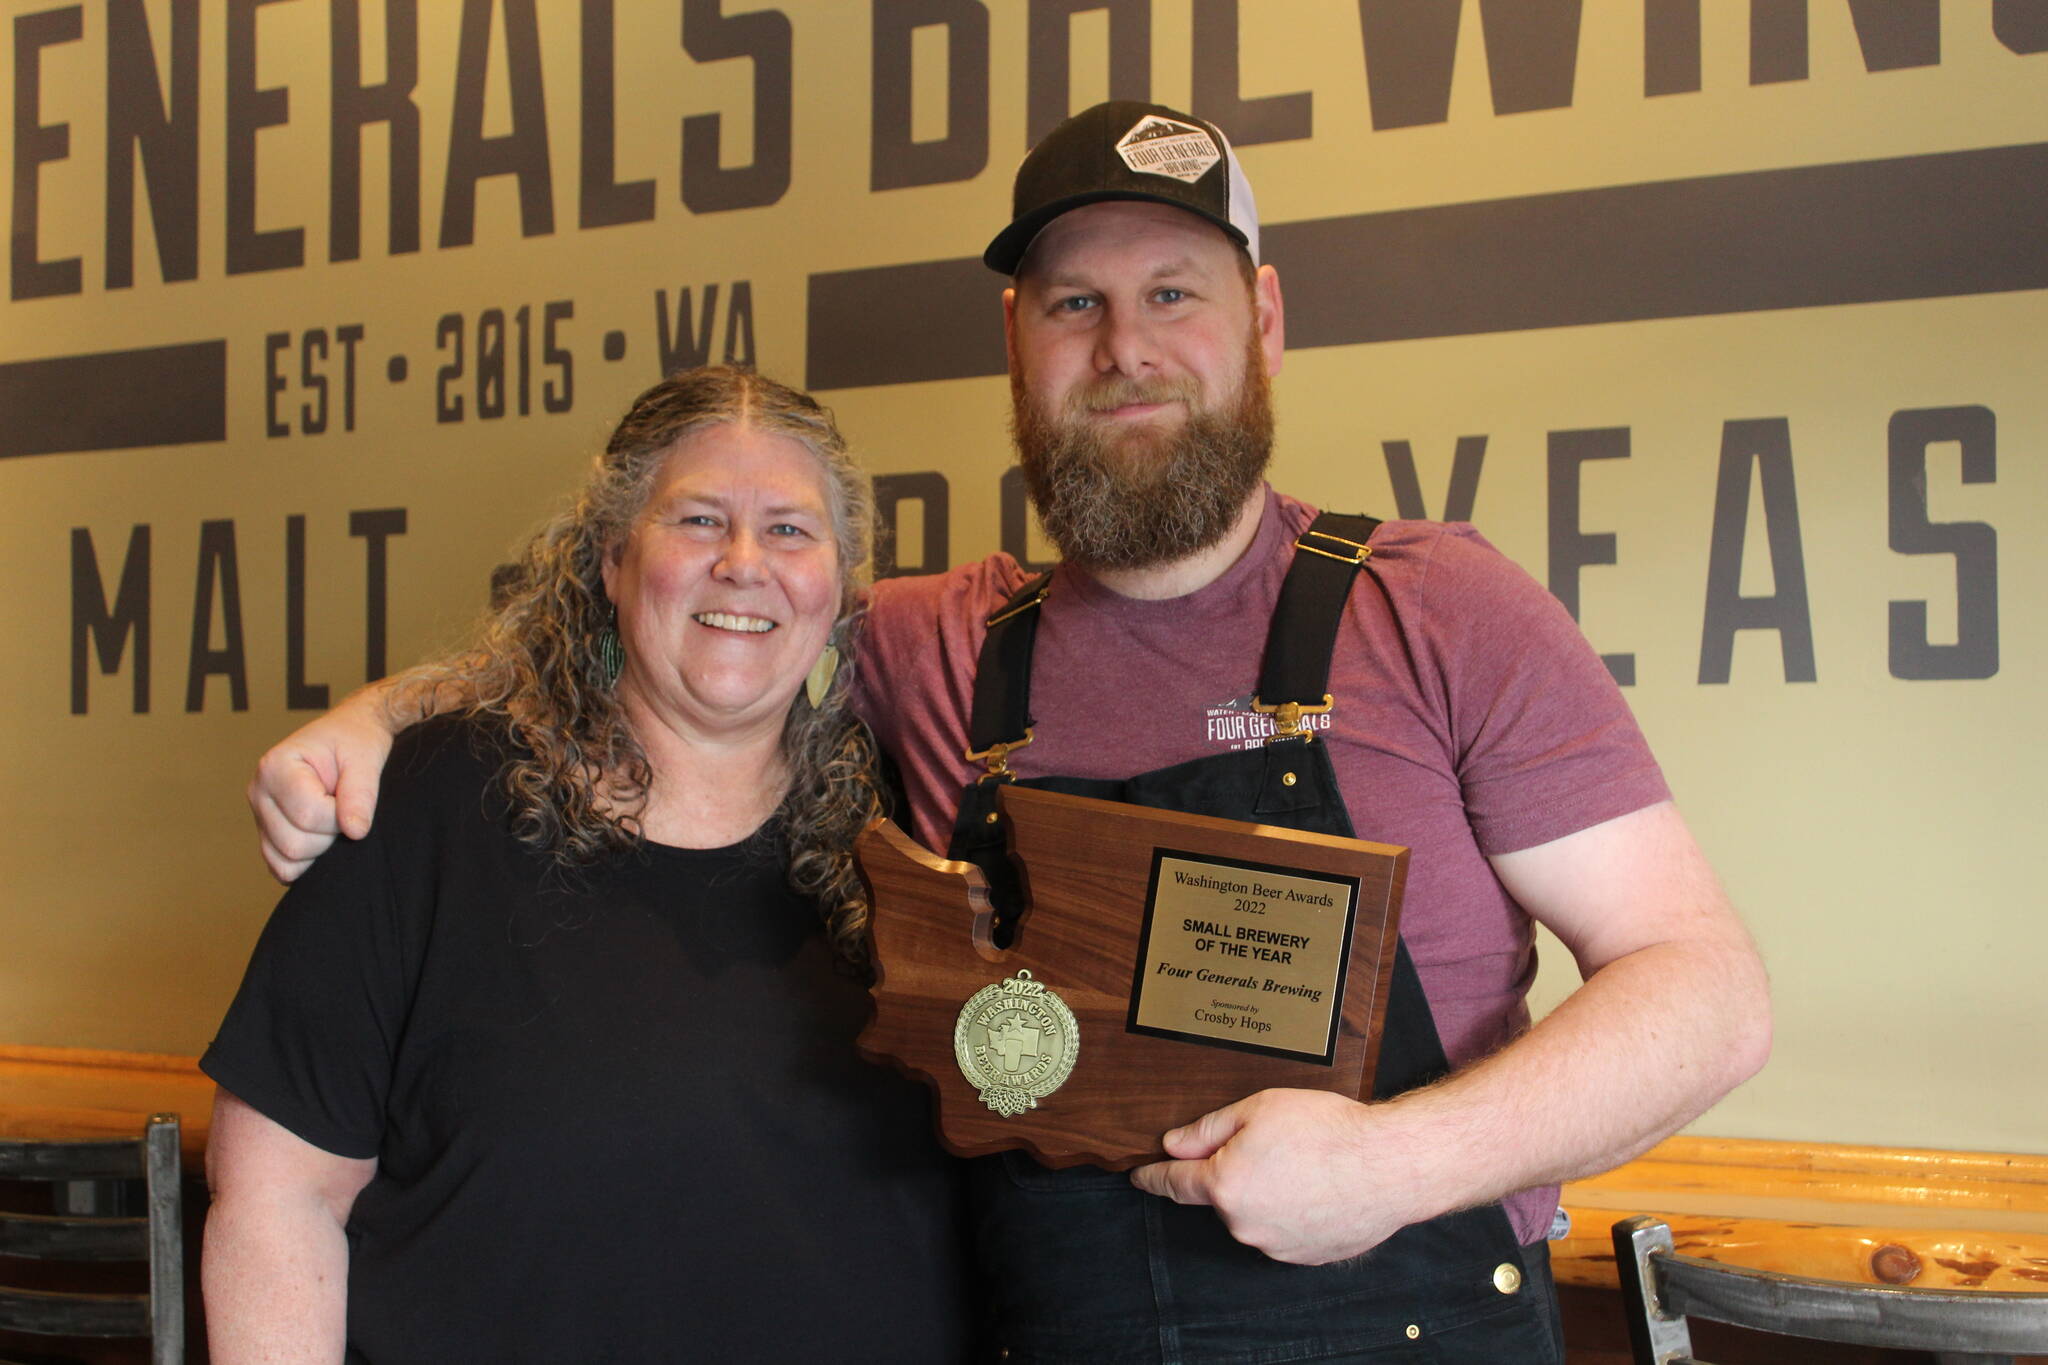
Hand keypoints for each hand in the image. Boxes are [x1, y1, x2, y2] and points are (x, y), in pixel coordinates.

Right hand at [246, 693, 396, 881]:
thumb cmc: (355, 741)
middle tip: (342, 806)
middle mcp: (258, 792)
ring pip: (286, 860)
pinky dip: (306, 862)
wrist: (349, 735)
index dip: (339, 815)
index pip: (308, 815)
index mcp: (275, 767)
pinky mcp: (267, 832)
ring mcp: (259, 814)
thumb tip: (355, 832)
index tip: (349, 794)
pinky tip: (322, 834)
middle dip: (330, 834)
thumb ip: (361, 795)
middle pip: (294, 844)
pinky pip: (280, 866)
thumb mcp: (365, 760)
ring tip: (331, 816)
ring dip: (320, 849)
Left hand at [1128, 1088, 1434, 1264]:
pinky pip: (1284, 1229)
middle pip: (1222, 1195)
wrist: (1390, 1166)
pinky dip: (1293, 1211)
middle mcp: (1244, 1223)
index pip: (1174, 1183)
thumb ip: (1209, 1128)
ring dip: (1267, 1192)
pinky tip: (1319, 1187)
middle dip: (1235, 1172)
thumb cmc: (1329, 1131)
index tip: (1140, 1176)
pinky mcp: (1304, 1256)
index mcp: (1225, 1184)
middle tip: (1274, 1144)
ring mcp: (1275, 1245)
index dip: (1154, 1176)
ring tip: (1306, 1164)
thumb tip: (1174, 1144)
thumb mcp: (1259, 1108)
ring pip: (1255, 1213)